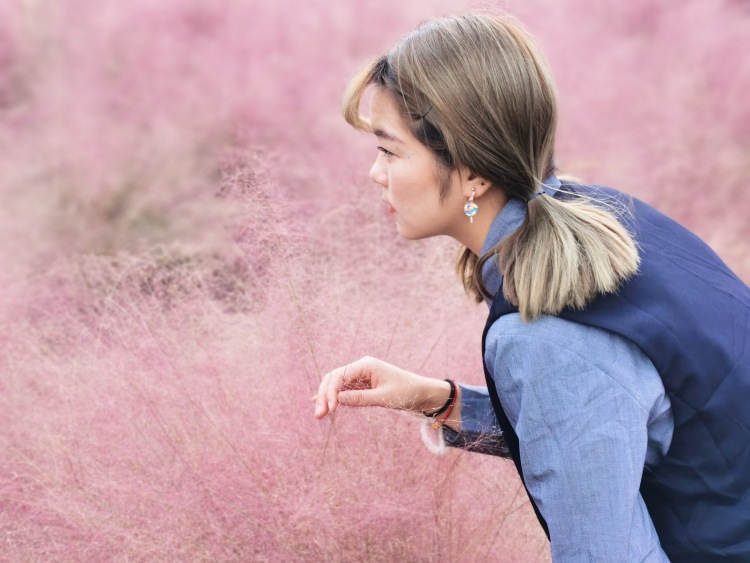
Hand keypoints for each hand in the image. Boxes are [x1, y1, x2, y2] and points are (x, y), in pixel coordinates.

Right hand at [313, 356, 444, 418]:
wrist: (422, 393)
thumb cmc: (406, 392)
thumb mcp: (384, 398)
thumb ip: (360, 398)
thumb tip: (337, 399)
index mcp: (366, 364)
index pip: (339, 375)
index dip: (331, 392)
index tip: (331, 410)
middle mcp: (361, 367)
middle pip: (334, 378)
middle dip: (324, 395)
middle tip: (318, 414)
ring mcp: (360, 375)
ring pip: (336, 384)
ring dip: (326, 397)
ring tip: (319, 414)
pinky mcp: (362, 384)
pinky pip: (343, 389)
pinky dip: (333, 397)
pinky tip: (321, 403)